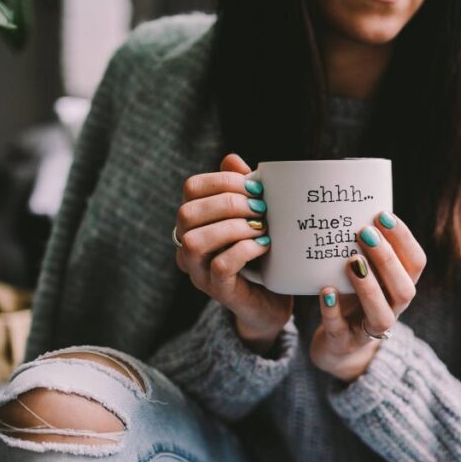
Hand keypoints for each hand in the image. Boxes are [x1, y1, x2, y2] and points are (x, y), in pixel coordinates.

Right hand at [175, 153, 291, 353]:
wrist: (272, 301)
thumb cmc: (262, 253)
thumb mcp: (255, 216)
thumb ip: (242, 189)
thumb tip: (232, 160)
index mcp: (195, 222)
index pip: (191, 188)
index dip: (222, 181)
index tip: (256, 187)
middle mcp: (188, 246)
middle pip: (187, 213)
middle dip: (228, 204)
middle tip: (261, 209)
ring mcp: (199, 272)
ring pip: (196, 241)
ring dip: (233, 228)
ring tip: (262, 228)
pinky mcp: (218, 291)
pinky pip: (221, 266)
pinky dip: (245, 250)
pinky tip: (264, 246)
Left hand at [310, 212, 426, 381]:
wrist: (338, 344)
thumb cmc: (352, 298)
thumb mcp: (365, 272)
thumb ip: (365, 248)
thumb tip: (352, 202)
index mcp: (400, 286)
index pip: (416, 262)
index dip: (403, 239)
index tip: (382, 215)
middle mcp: (393, 309)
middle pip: (404, 288)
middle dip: (387, 260)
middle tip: (364, 233)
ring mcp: (370, 330)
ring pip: (381, 314)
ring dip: (368, 287)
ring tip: (351, 262)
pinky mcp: (345, 343)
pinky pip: (341, 330)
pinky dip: (333, 311)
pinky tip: (326, 292)